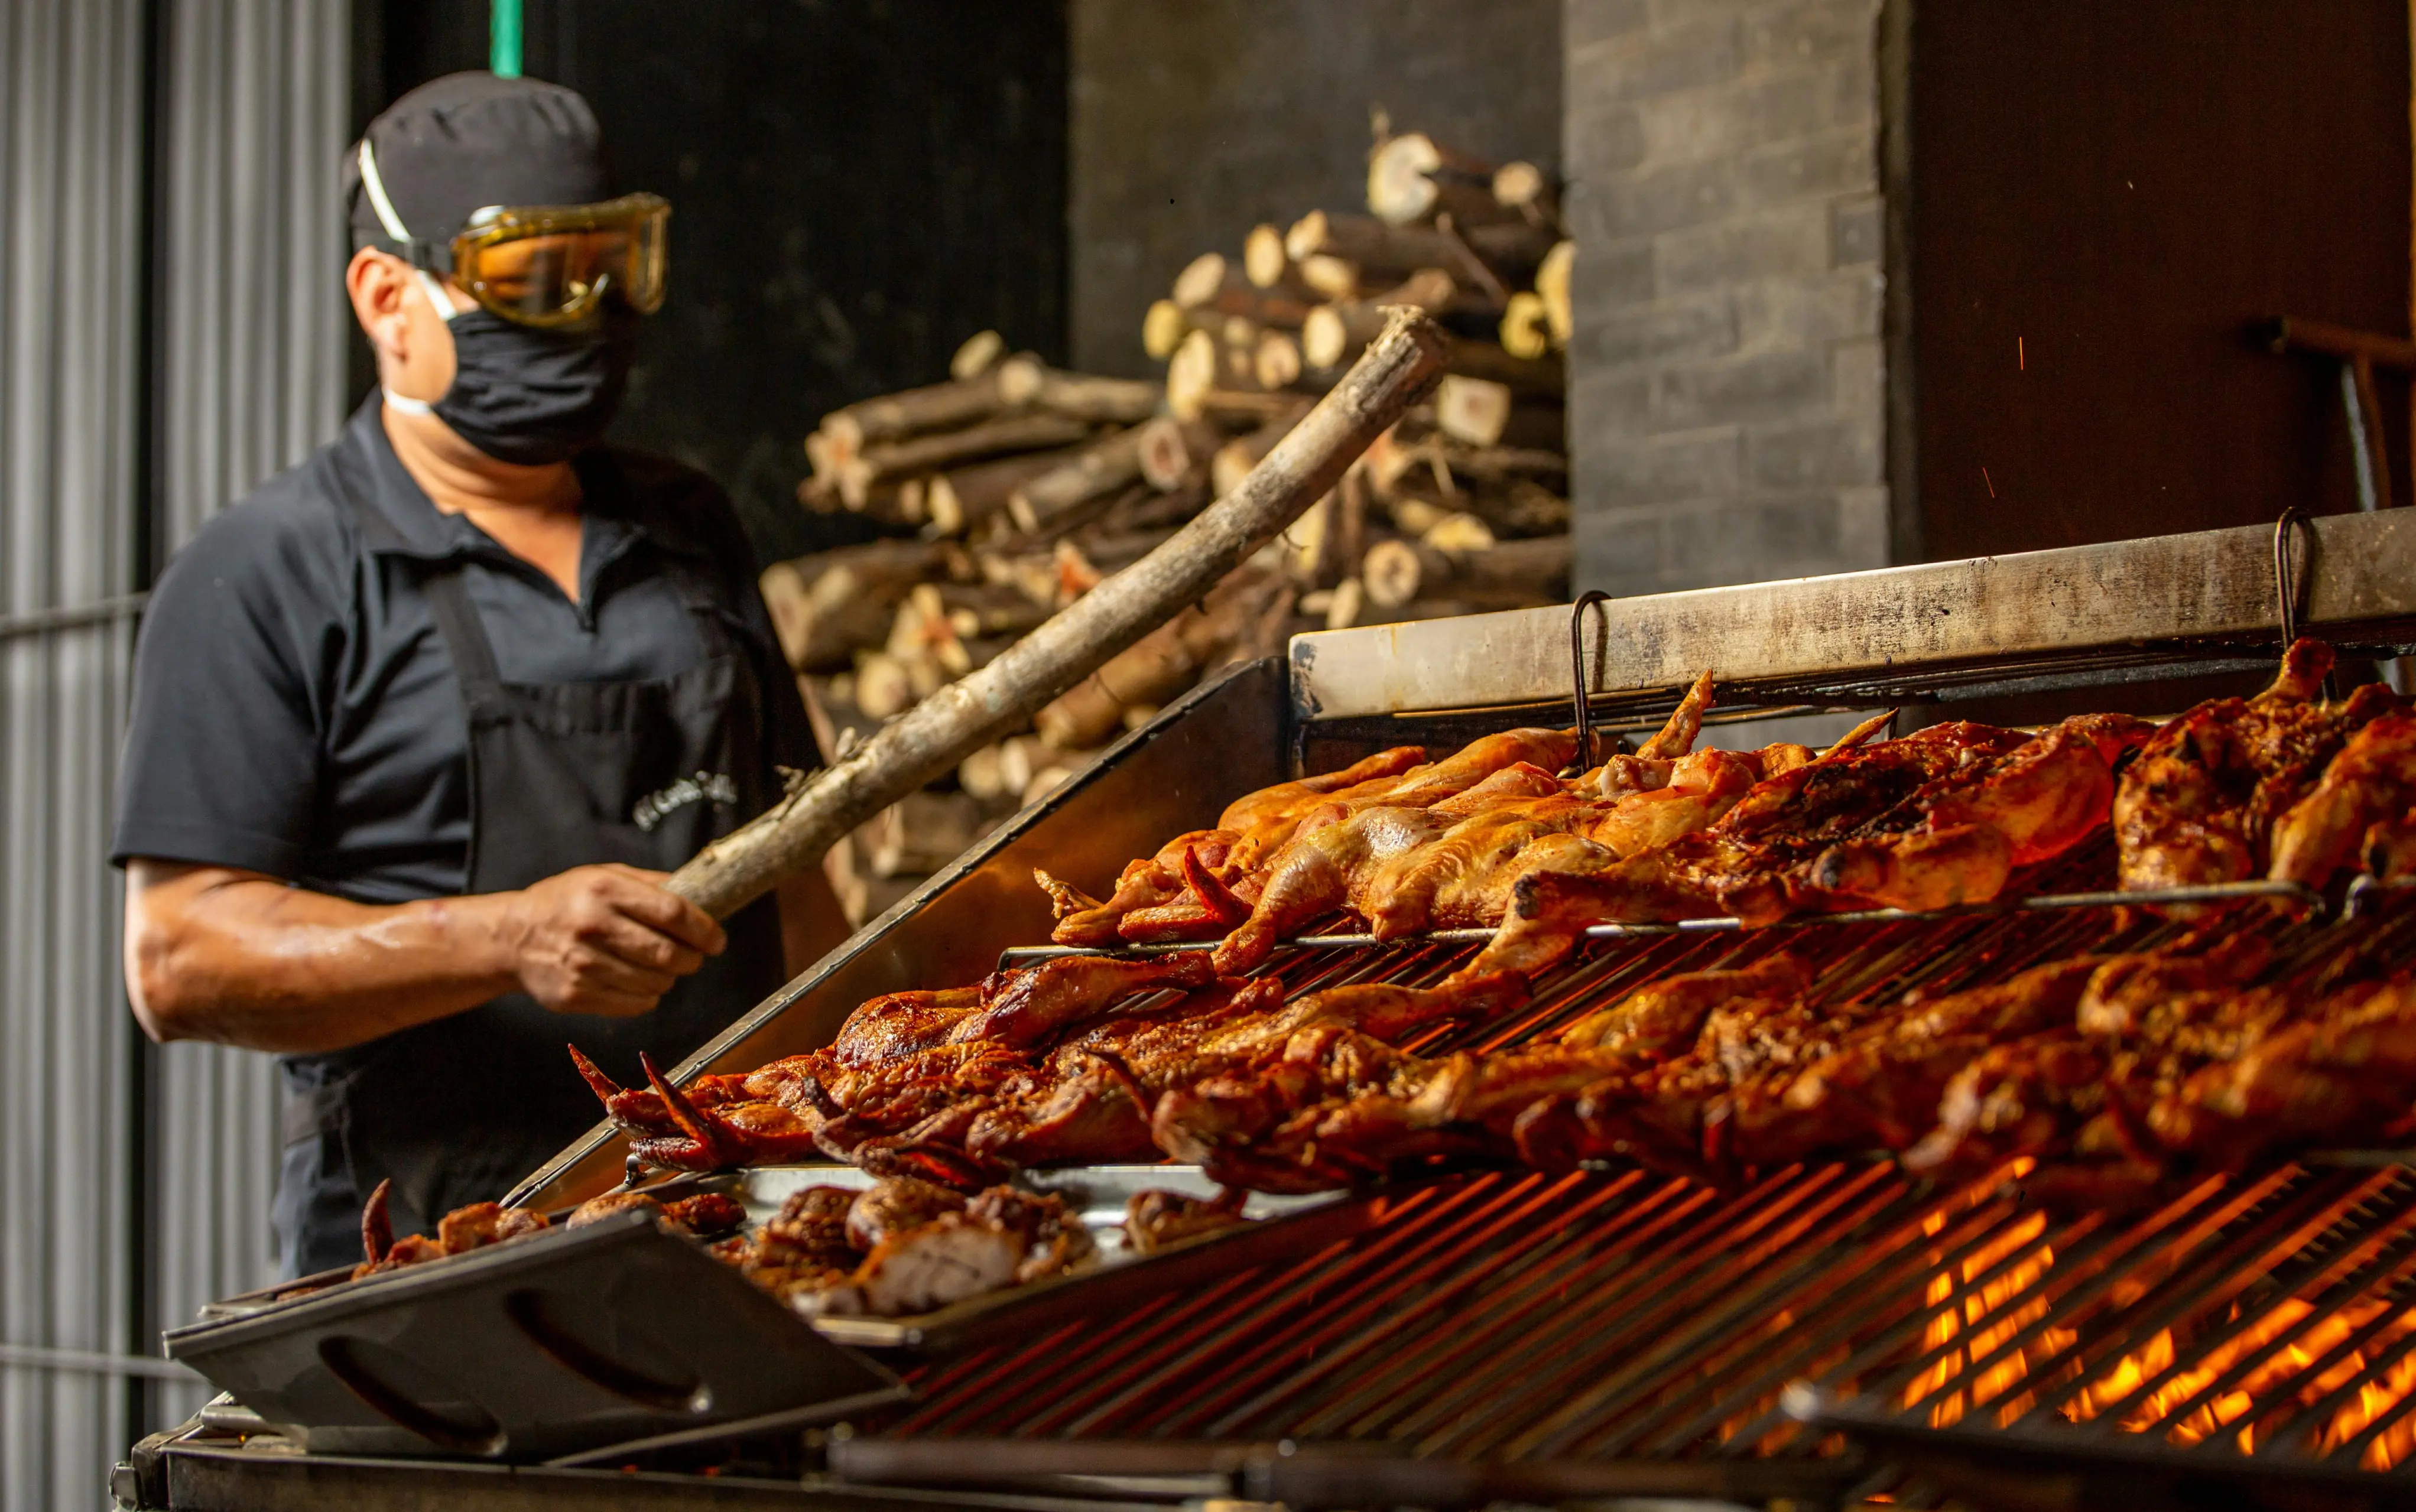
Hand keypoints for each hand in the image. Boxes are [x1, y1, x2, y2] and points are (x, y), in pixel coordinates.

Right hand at [498, 864, 725, 1016]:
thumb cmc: (567, 902)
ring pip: (655, 983)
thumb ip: (652, 884)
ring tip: (661, 968)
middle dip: (692, 959)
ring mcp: (582, 964)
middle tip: (694, 957)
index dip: (704, 930)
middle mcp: (592, 926)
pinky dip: (647, 996)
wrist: (513, 937)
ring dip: (669, 978)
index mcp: (604, 889)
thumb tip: (703, 893)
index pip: (672, 913)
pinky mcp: (575, 995)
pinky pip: (635, 1004)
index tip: (717, 939)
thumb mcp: (605, 876)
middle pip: (667, 953)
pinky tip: (637, 982)